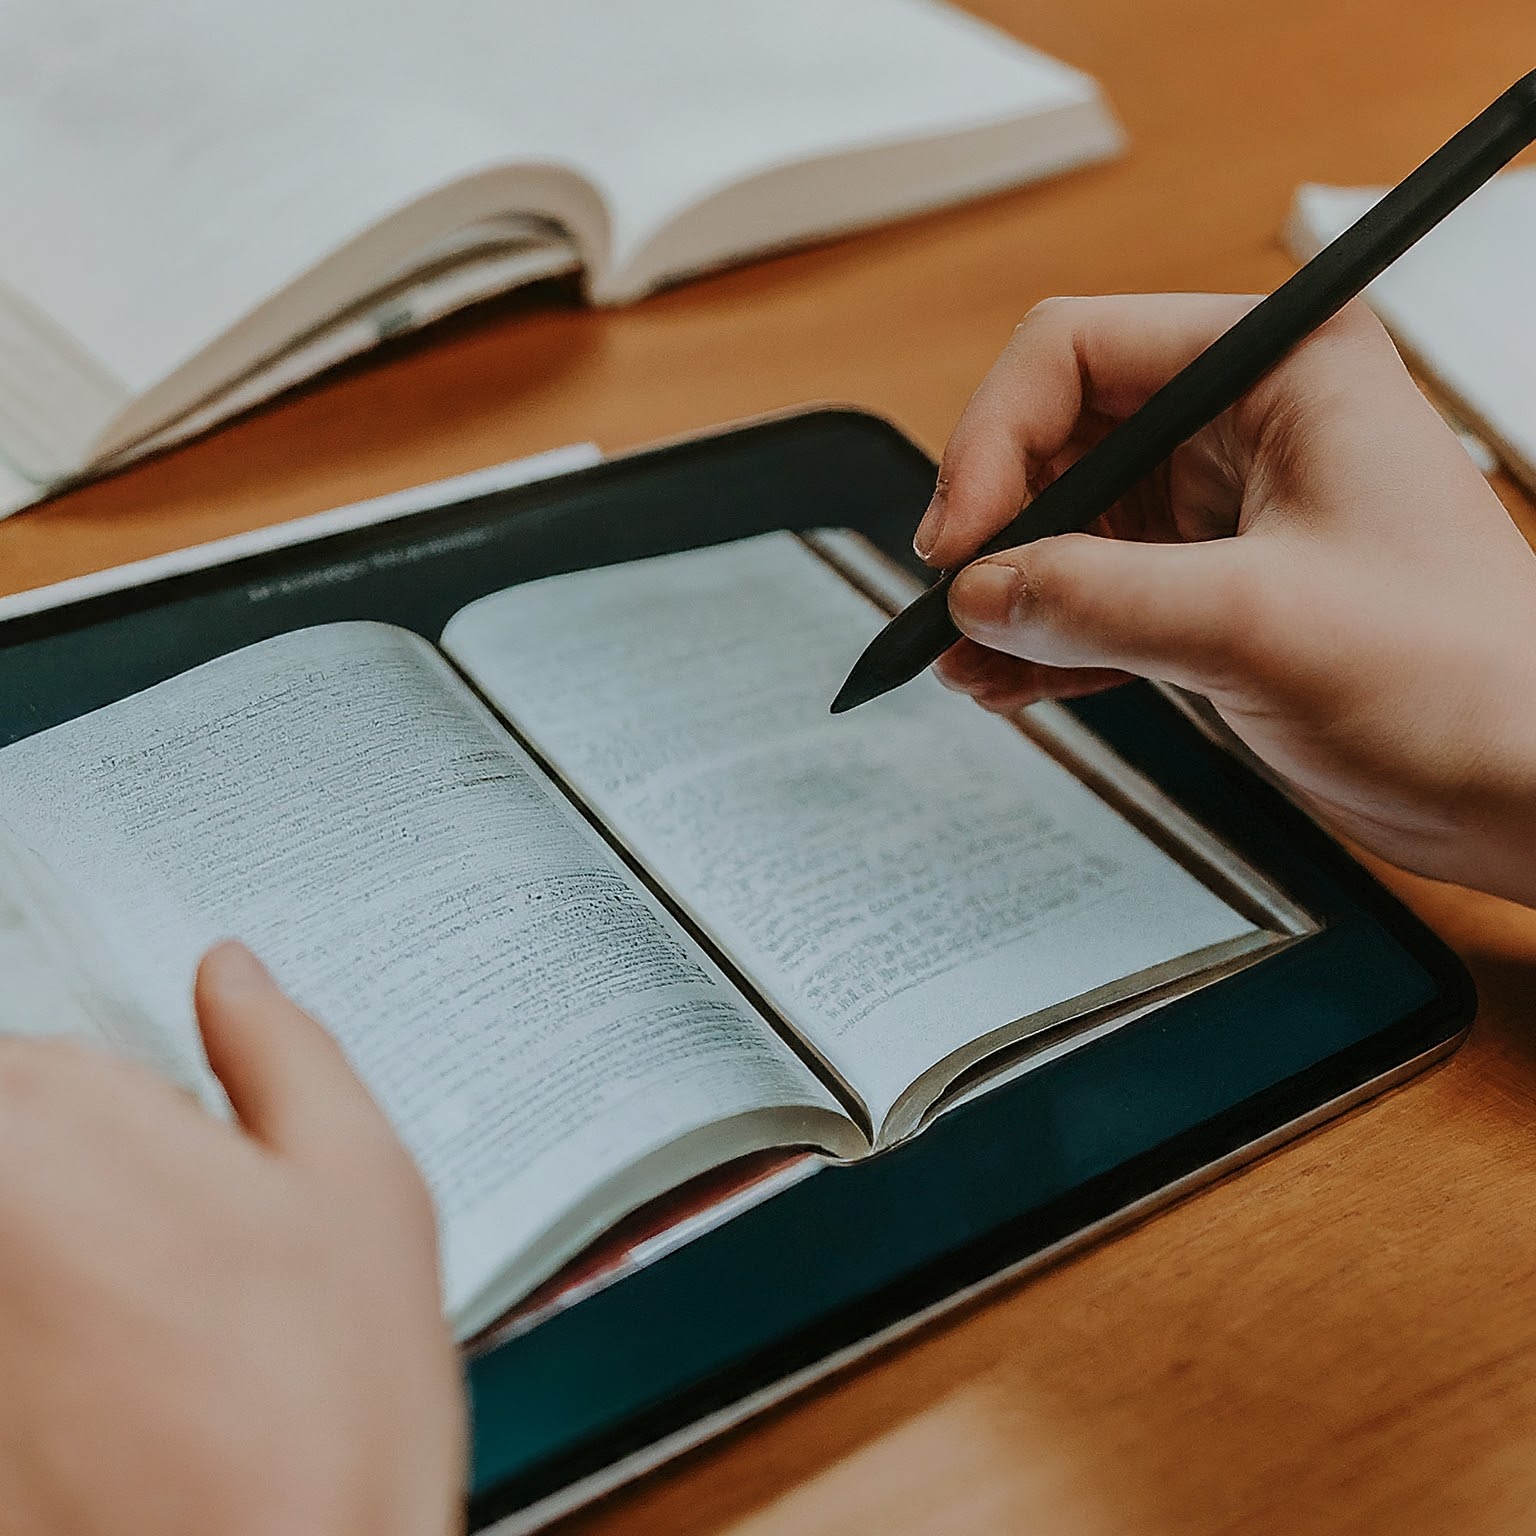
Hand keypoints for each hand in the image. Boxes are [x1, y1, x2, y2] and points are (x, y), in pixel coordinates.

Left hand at [0, 942, 464, 1535]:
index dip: (111, 1105)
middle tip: (164, 1258)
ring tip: (142, 1344)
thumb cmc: (327, 1409)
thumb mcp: (363, 1182)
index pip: (32, 1050)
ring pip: (8, 1243)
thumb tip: (232, 977)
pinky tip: (105, 1399)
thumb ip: (283, 1047)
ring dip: (52, 1269)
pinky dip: (38, 1353)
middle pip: (6, 1142)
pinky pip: (5, 1335)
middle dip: (72, 1180)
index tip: (165, 1153)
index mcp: (61, 1123)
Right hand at [918, 293, 1535, 904]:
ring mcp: (1225, 514)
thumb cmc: (1467, 678)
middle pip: (1059, 439)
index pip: (1076, 353)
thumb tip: (978, 593)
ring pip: (1069, 527)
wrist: (1526, 789)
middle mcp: (1244, 426)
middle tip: (957, 602)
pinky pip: (1096, 598)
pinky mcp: (1215, 594)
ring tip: (966, 657)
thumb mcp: (1255, 622)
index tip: (960, 538)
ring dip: (1010, 592)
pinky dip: (1045, 640)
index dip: (993, 439)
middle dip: (998, 525)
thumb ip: (1096, 599)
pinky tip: (1005, 681)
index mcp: (1278, 370)